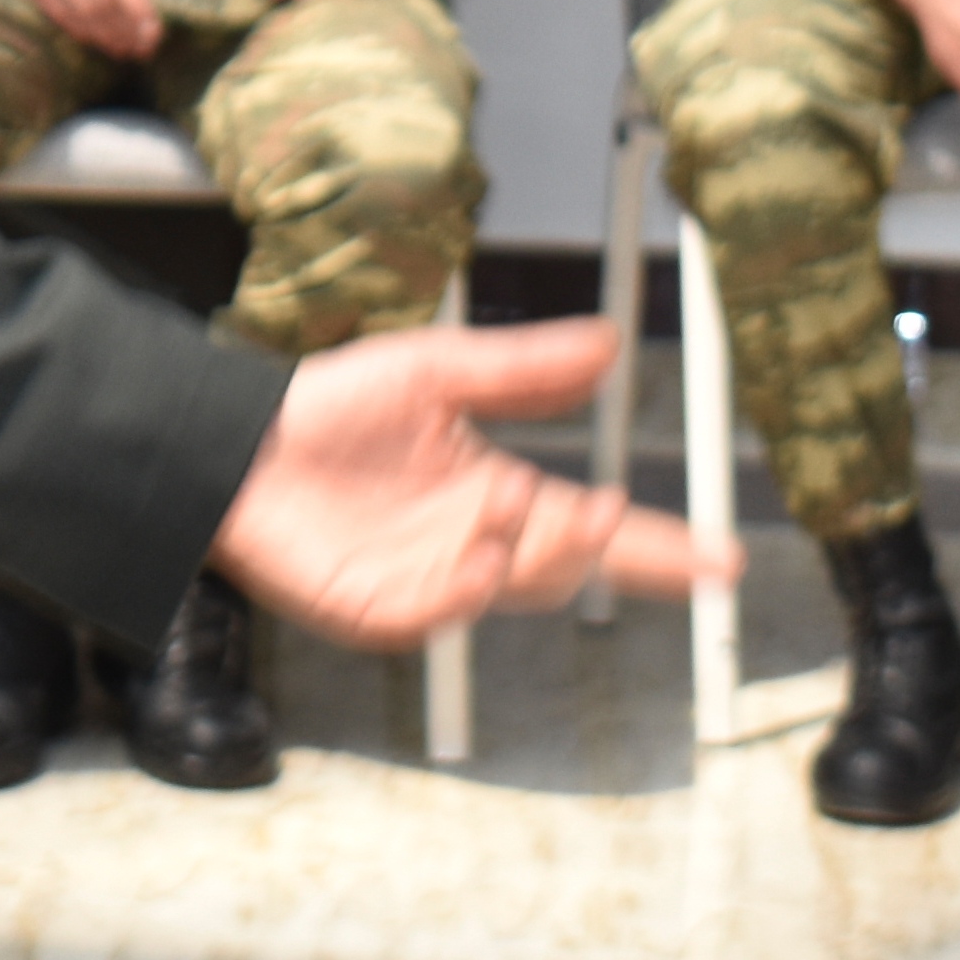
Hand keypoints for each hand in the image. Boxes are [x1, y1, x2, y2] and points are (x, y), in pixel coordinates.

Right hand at [0, 0, 158, 59]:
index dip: (140, 10)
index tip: (154, 31)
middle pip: (104, 3)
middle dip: (127, 30)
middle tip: (144, 49)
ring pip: (82, 13)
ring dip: (106, 36)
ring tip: (123, 50)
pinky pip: (58, 11)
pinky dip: (79, 29)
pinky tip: (94, 39)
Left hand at [210, 318, 737, 645]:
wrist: (235, 438)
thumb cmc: (327, 407)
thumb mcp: (435, 372)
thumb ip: (522, 368)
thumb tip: (609, 344)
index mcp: (495, 497)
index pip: (595, 531)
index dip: (660, 550)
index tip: (723, 559)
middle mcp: (472, 549)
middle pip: (564, 569)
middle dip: (593, 549)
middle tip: (600, 512)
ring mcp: (427, 586)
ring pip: (511, 591)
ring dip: (527, 554)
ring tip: (508, 504)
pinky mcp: (376, 610)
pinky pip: (436, 615)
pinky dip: (463, 587)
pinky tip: (473, 553)